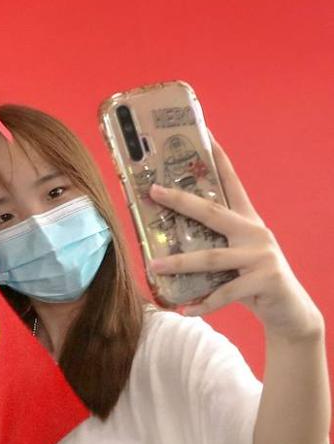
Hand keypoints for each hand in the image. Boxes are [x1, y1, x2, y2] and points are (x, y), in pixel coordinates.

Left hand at [148, 139, 323, 342]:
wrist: (290, 312)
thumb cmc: (252, 280)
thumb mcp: (233, 256)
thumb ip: (209, 244)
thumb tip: (160, 242)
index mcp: (247, 221)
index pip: (231, 182)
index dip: (218, 157)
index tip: (204, 132)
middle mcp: (255, 232)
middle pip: (212, 212)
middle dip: (180, 200)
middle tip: (153, 192)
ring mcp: (262, 256)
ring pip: (211, 257)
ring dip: (179, 263)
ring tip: (153, 266)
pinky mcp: (265, 281)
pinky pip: (224, 293)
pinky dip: (202, 303)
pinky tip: (184, 309)